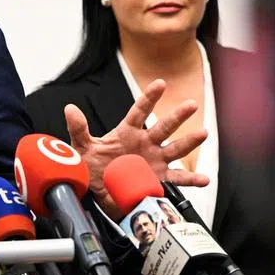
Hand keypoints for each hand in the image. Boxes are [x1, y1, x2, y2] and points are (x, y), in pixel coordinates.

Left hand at [64, 79, 207, 218]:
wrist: (98, 191)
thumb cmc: (90, 166)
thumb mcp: (81, 147)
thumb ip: (78, 129)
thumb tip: (69, 108)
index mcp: (127, 132)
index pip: (139, 111)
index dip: (150, 97)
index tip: (161, 83)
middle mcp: (145, 143)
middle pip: (164, 126)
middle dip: (178, 116)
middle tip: (192, 104)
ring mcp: (154, 160)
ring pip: (175, 149)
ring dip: (189, 142)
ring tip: (203, 133)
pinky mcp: (158, 179)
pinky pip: (177, 179)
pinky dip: (191, 179)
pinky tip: (204, 179)